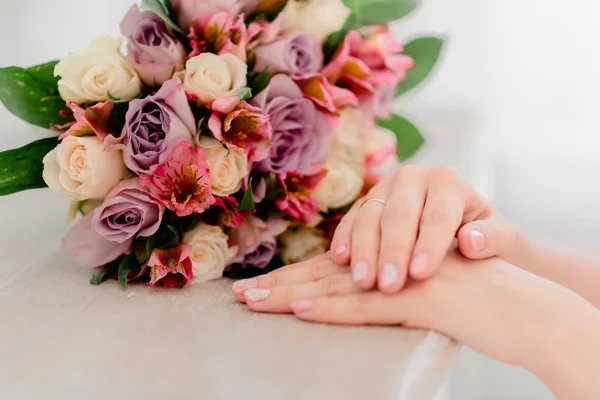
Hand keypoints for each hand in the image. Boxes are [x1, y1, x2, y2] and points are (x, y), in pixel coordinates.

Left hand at [232, 252, 599, 372]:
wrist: (525, 309)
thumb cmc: (472, 302)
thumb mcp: (418, 292)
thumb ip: (384, 293)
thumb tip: (339, 299)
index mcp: (389, 254)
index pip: (333, 268)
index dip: (295, 278)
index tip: (261, 290)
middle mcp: (393, 256)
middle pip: (327, 271)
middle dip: (282, 284)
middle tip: (241, 296)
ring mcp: (406, 275)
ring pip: (340, 283)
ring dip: (294, 294)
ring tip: (255, 302)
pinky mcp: (424, 299)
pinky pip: (372, 305)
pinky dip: (336, 308)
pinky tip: (304, 310)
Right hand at [330, 165, 516, 292]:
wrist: (461, 232)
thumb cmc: (483, 240)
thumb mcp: (501, 240)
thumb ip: (493, 239)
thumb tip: (471, 242)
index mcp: (449, 182)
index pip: (438, 214)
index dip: (428, 244)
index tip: (420, 274)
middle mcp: (414, 178)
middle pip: (399, 213)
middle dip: (393, 251)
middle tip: (389, 285)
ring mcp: (385, 188)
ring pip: (371, 215)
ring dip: (365, 250)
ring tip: (363, 281)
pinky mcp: (366, 203)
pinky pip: (352, 219)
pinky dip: (345, 239)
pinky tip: (340, 260)